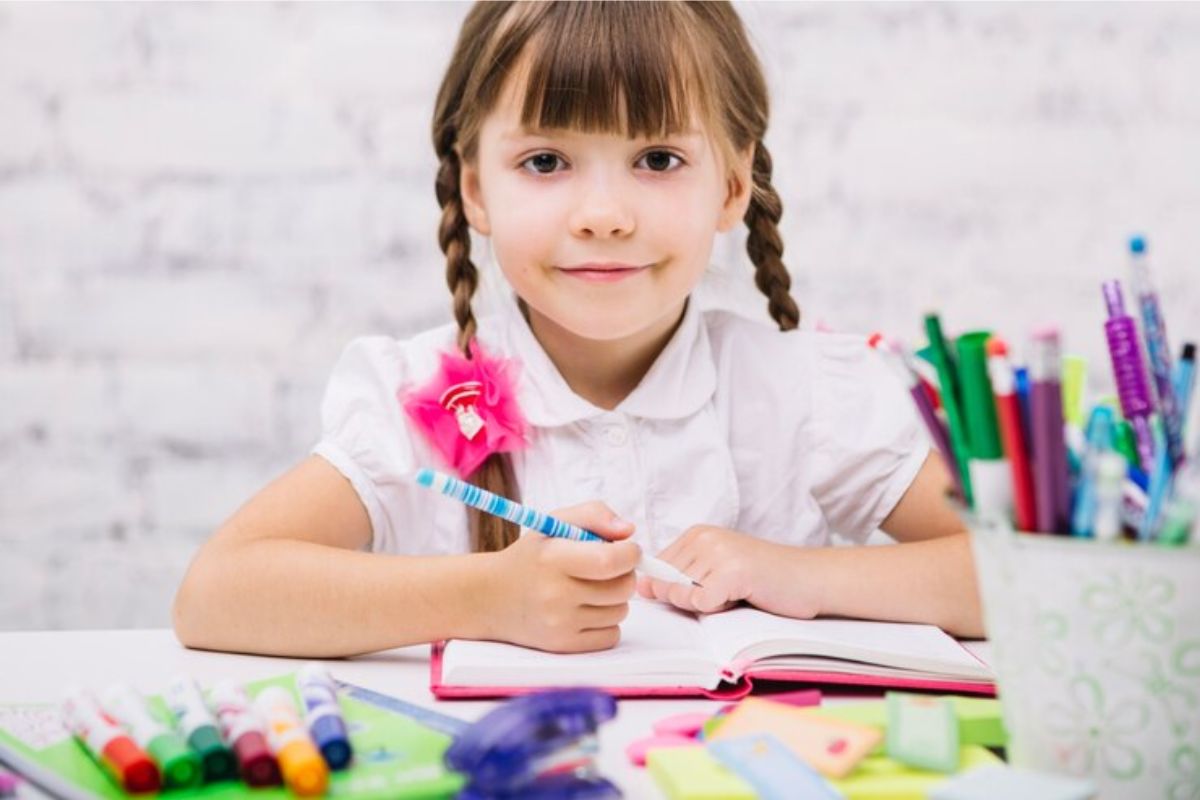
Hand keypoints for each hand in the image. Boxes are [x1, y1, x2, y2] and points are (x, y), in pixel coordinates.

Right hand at [484, 501, 640, 652]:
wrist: (492, 598)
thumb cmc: (531, 557)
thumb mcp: (555, 522)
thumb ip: (594, 515)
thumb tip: (629, 531)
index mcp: (553, 559)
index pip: (611, 561)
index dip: (630, 554)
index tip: (628, 550)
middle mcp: (555, 594)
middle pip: (623, 588)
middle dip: (625, 574)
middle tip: (608, 568)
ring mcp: (560, 624)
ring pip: (621, 611)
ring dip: (615, 599)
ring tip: (590, 589)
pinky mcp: (564, 646)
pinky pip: (612, 635)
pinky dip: (607, 622)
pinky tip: (586, 610)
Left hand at [636, 525, 819, 617]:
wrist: (809, 578)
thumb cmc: (763, 580)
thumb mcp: (715, 573)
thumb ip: (679, 578)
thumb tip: (643, 587)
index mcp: (696, 534)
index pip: (656, 569)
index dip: (674, 589)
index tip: (708, 585)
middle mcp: (703, 537)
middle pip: (666, 584)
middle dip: (690, 598)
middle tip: (726, 590)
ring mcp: (718, 551)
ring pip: (681, 594)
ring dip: (706, 604)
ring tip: (734, 592)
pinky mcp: (732, 571)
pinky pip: (700, 602)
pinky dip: (716, 608)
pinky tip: (739, 596)